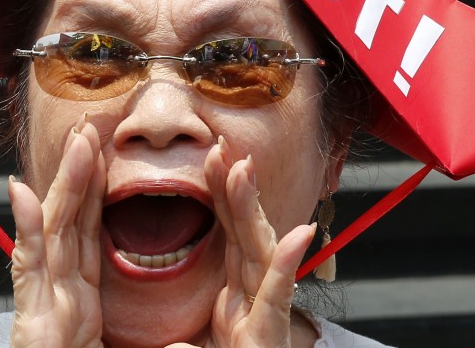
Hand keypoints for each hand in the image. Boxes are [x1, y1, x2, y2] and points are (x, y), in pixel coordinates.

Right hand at [7, 119, 106, 347]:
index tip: (105, 150)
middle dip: (79, 173)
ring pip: (53, 235)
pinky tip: (23, 194)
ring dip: (62, 185)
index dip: (96, 190)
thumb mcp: (118, 345)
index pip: (90, 234)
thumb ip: (122, 319)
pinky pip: (31, 274)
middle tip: (90, 126)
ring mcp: (42, 312)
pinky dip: (27, 232)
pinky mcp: (32, 330)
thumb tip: (160, 314)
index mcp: (78, 304)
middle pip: (71, 224)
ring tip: (77, 142)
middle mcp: (58, 301)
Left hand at [168, 137, 315, 347]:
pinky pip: (275, 298)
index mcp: (235, 302)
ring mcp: (263, 320)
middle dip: (235, 190)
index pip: (227, 238)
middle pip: (242, 236)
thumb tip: (174, 346)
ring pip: (258, 255)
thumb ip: (188, 347)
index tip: (212, 157)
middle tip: (222, 147)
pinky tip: (301, 234)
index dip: (221, 197)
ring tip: (243, 170)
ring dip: (253, 210)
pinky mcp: (268, 339)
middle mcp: (252, 304)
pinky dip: (285, 266)